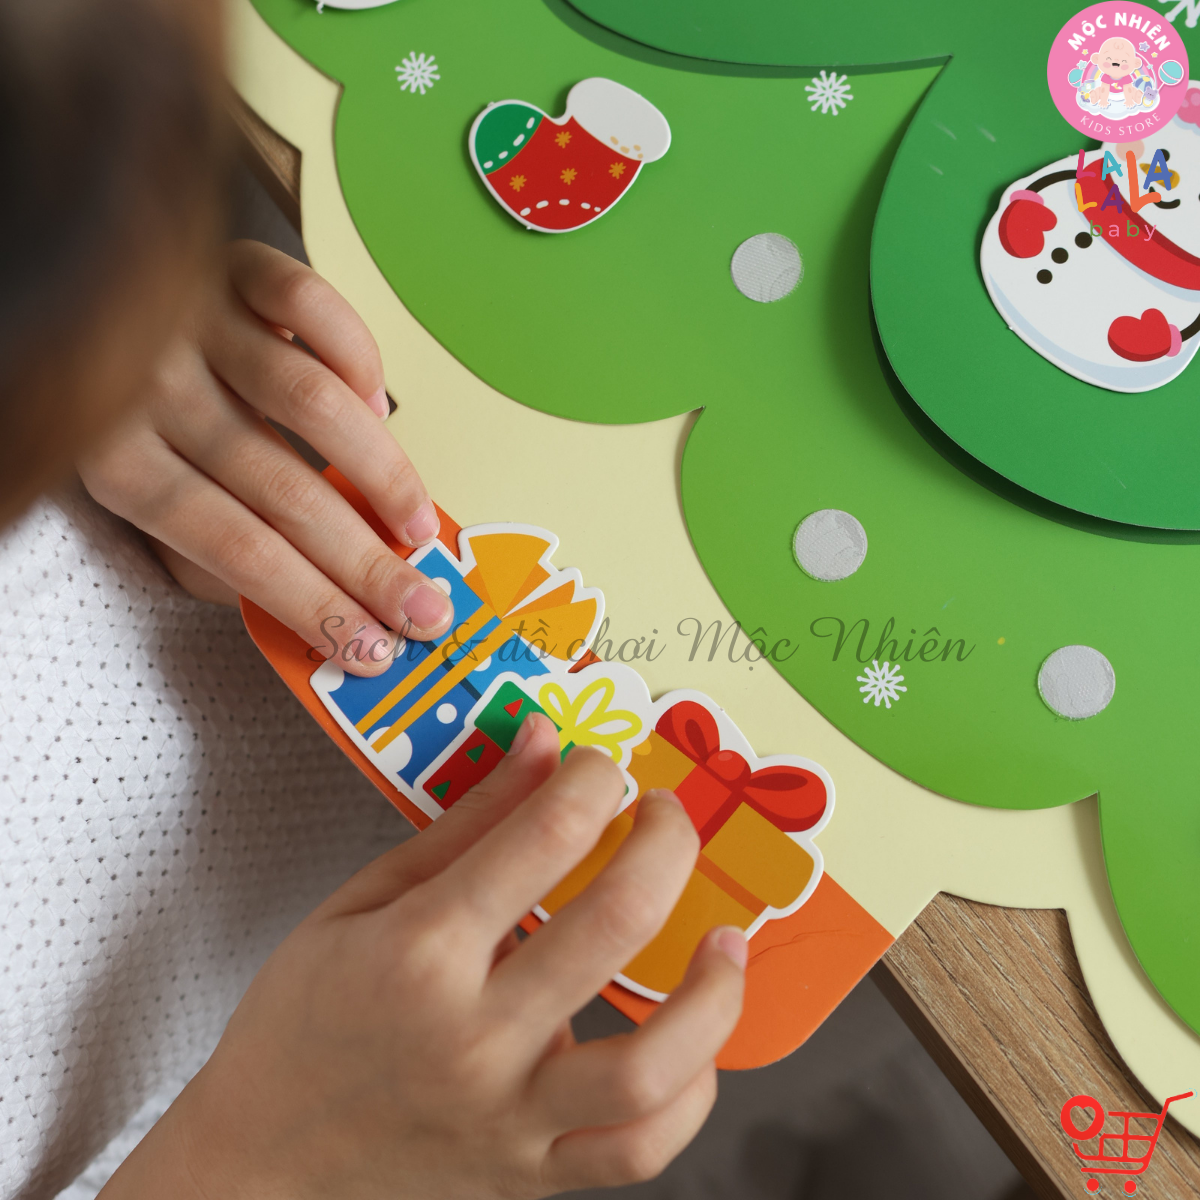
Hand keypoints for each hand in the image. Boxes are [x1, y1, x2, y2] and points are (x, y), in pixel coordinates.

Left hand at [78, 240, 452, 675]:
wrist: (83, 292)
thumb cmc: (132, 418)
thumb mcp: (147, 505)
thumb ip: (209, 555)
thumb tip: (309, 602)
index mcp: (123, 467)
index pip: (236, 550)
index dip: (312, 603)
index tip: (371, 646)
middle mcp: (153, 393)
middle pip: (282, 492)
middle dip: (366, 565)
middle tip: (423, 609)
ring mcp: (197, 322)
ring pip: (312, 405)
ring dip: (382, 474)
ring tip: (416, 523)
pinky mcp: (233, 266)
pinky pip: (311, 307)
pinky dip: (358, 360)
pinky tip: (377, 407)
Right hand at [99, 717, 745, 1198]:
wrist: (260, 1158)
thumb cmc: (302, 1020)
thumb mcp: (361, 901)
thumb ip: (465, 823)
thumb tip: (540, 746)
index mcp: (420, 953)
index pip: (542, 837)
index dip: (592, 781)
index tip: (601, 768)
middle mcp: (472, 1036)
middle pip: (612, 924)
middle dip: (665, 844)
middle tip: (667, 818)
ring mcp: (508, 1116)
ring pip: (649, 1065)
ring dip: (711, 992)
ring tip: (724, 936)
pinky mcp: (531, 1175)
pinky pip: (638, 1152)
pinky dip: (689, 1099)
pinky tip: (695, 1045)